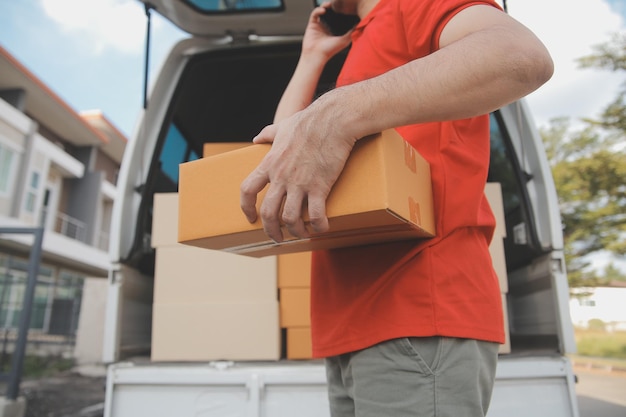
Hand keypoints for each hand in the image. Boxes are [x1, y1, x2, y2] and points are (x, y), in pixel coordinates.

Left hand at [240, 110, 356, 242]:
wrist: (332, 120)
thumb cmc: (308, 122)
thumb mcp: (283, 126)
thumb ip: (268, 134)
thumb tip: (258, 137)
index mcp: (270, 163)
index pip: (248, 190)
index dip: (246, 207)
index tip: (250, 218)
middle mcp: (281, 177)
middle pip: (268, 213)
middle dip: (271, 230)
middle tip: (277, 237)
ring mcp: (300, 183)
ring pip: (289, 218)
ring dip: (295, 231)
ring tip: (301, 234)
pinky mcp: (320, 186)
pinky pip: (316, 215)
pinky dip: (319, 226)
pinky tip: (322, 229)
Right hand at [302, 2, 352, 60]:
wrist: (316, 55)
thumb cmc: (330, 51)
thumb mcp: (345, 40)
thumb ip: (352, 32)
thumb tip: (360, 24)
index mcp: (334, 29)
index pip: (338, 17)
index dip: (341, 11)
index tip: (345, 7)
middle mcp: (327, 26)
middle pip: (330, 12)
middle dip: (333, 6)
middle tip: (337, 3)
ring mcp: (319, 25)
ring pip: (322, 11)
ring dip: (325, 6)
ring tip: (330, 4)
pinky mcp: (312, 24)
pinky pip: (315, 14)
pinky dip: (318, 10)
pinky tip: (323, 10)